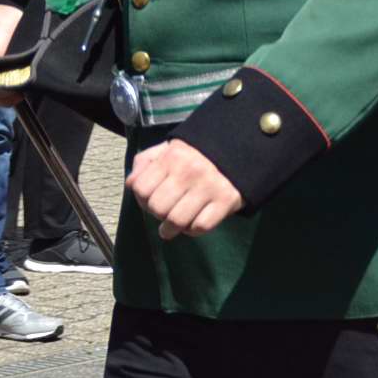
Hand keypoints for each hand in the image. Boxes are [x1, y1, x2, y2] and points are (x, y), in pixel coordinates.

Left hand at [126, 139, 243, 239]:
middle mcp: (189, 171)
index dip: (142, 198)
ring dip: (172, 228)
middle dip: (158, 214)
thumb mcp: (171, 147)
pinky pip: (201, 227)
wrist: (245, 147)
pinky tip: (194, 222)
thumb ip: (147, 161)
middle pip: (158, 208)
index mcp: (172, 157)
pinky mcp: (227, 201)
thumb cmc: (201, 152)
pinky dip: (194, 230)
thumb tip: (132, 183)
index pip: (140, 188)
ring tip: (175, 225)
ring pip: (177, 221)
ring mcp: (209, 187)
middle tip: (166, 212)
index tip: (151, 199)